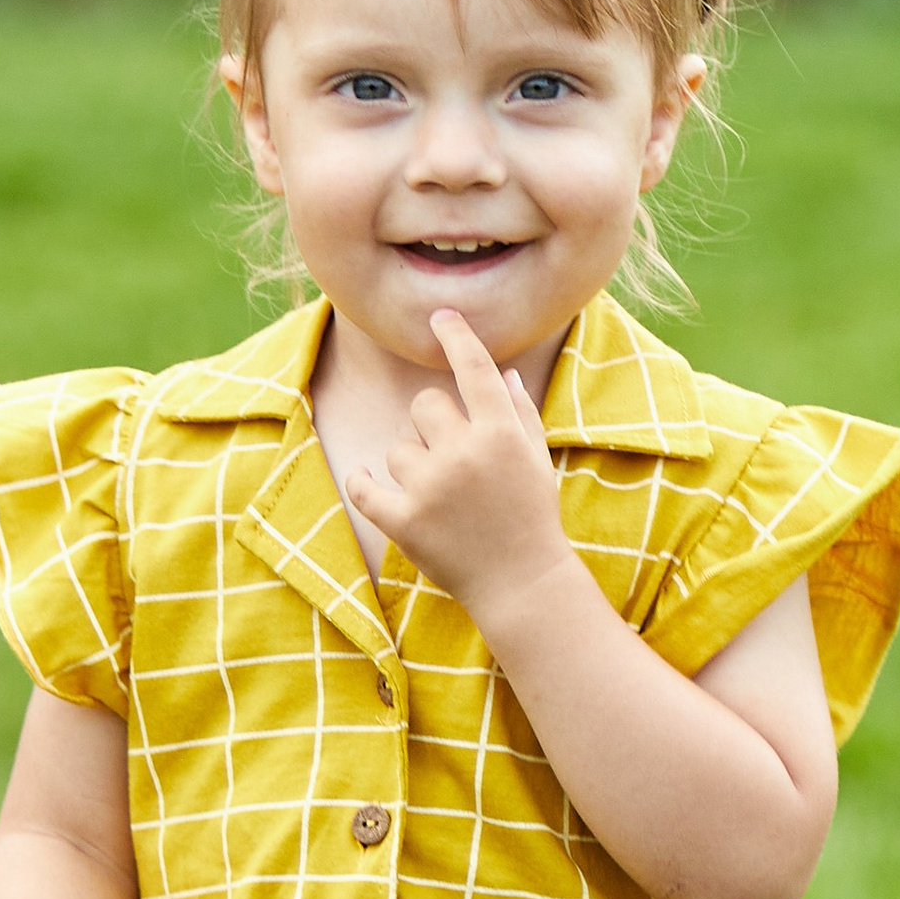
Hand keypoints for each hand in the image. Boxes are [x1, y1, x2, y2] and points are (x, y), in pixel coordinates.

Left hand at [344, 310, 576, 631]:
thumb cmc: (533, 517)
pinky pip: (364, 487)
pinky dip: (362, 483)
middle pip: (424, 405)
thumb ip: (519, 415)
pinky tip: (364, 478)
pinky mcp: (404, 521)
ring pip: (398, 448)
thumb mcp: (537, 461)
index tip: (440, 315)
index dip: (456, 336)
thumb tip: (501, 374)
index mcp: (501, 433)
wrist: (523, 583)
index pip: (474, 369)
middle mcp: (465, 452)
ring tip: (439, 495)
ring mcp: (431, 487)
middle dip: (433, 425)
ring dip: (412, 465)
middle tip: (452, 457)